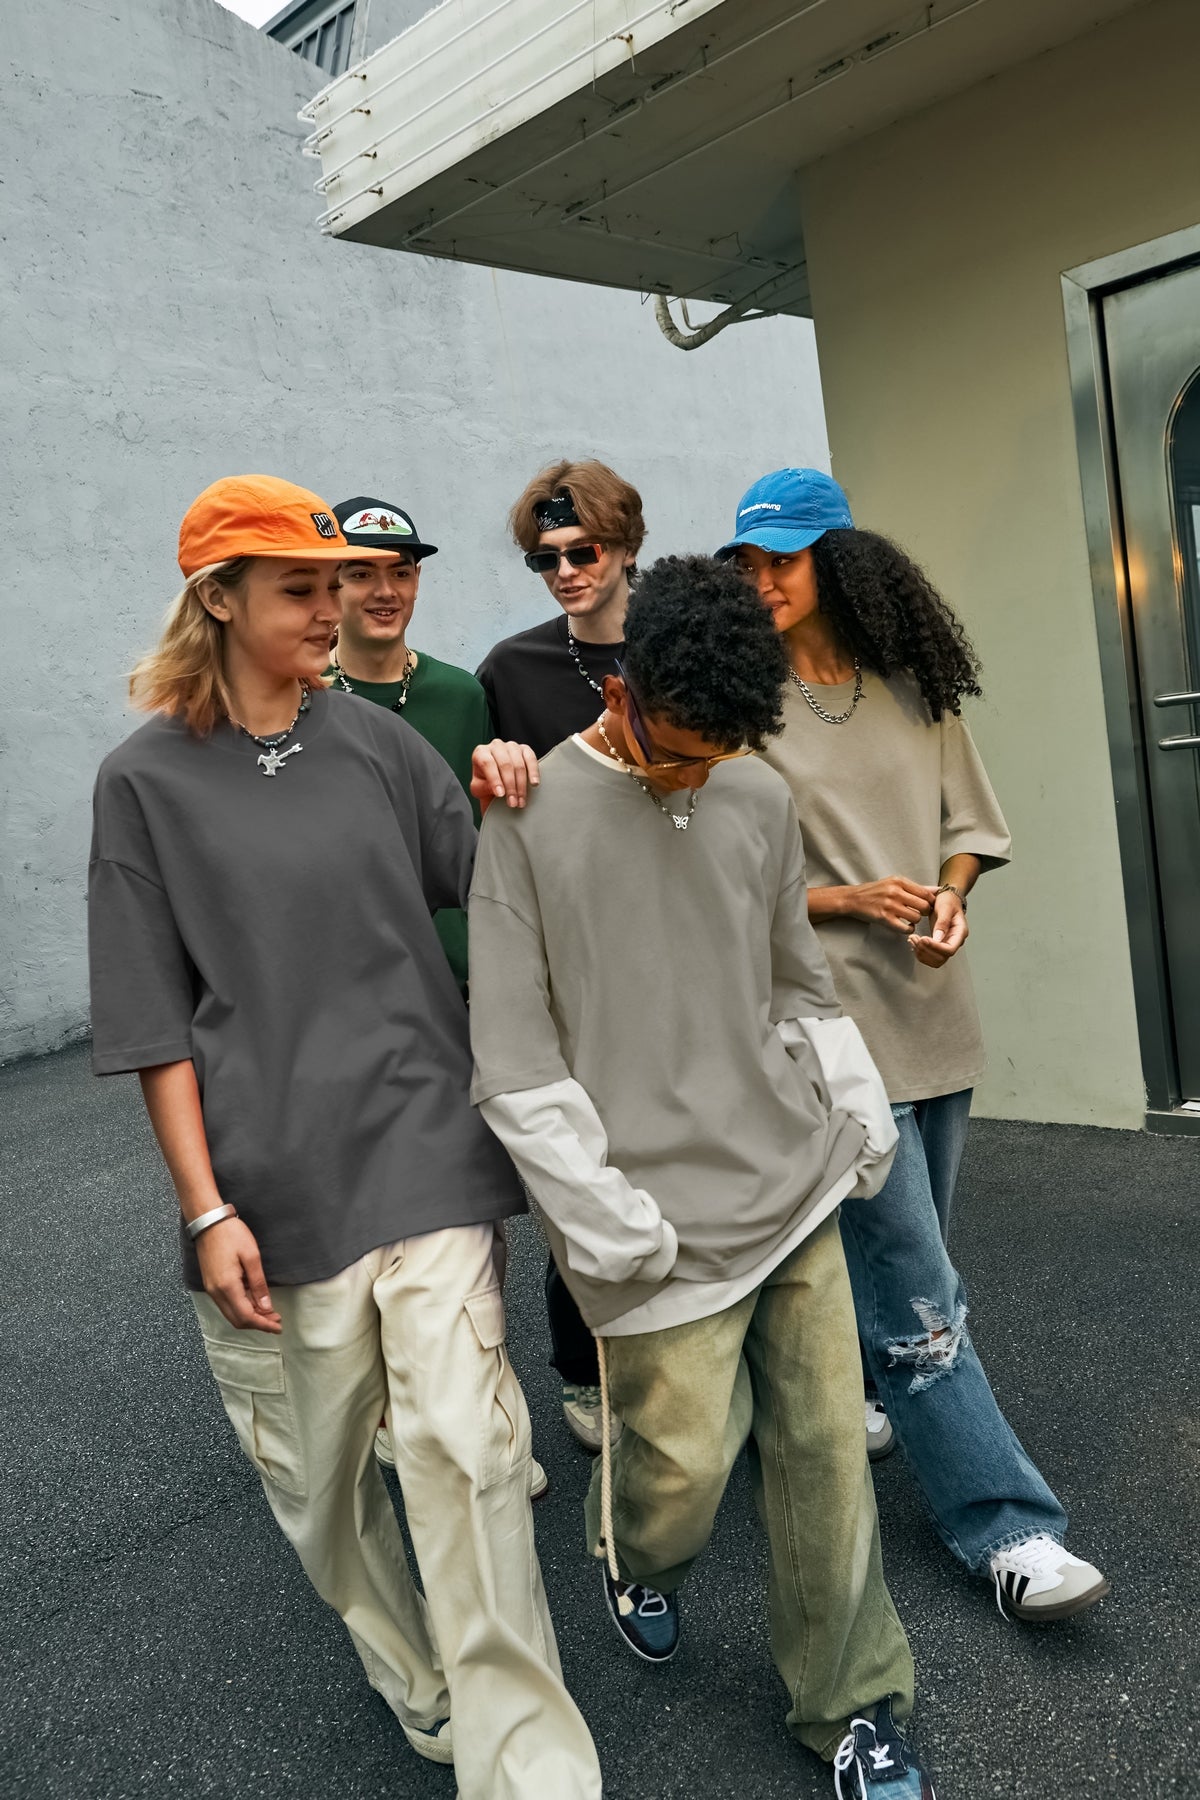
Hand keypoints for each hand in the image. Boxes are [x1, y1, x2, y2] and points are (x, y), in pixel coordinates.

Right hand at [196, 1217, 281, 1332]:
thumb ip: (258, 1284)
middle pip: (237, 1320)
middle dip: (258, 1324)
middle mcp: (216, 1293)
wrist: (208, 1222)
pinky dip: (241, 1309)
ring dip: (249, 1317)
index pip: (246, 1316)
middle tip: (276, 1321)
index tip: (278, 1327)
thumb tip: (266, 1307)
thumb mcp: (251, 1256)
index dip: (264, 1324)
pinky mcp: (210, 1284)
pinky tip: (254, 1302)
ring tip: (268, 1313)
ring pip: (231, 1314)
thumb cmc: (232, 1235)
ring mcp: (211, 1289)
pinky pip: (226, 1305)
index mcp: (227, 1286)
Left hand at [470, 740, 539, 816]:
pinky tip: (534, 783)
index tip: (501, 795)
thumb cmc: (485, 784)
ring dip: (521, 784)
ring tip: (521, 800)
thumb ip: (484, 787)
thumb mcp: (479, 789)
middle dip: (510, 786)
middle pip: (505, 764)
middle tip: (513, 802)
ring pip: (519, 764)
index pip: (488, 763)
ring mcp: (511, 746)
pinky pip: (531, 758)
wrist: (497, 783)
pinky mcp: (525, 749)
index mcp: (480, 752)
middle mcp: (496, 746)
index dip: (495, 780)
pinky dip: (533, 772)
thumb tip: (498, 789)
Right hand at [845, 876, 937, 930]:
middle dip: (924, 912)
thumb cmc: (876, 891)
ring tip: (909, 919)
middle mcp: (895, 892)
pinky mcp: (884, 918)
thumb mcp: (894, 883)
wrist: (853, 898)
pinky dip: (908, 929)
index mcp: (899, 881)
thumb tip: (937, 890)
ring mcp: (889, 905)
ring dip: (915, 921)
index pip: (926, 893)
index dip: (931, 902)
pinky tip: (905, 926)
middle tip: (919, 913)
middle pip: (923, 906)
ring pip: (916, 917)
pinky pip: (905, 928)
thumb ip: (915, 888)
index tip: (927, 905)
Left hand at [908, 888, 968, 967]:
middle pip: (941, 958)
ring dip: (921, 953)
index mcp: (960, 933)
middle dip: (925, 950)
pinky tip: (913, 943)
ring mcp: (946, 945)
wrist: (946, 899)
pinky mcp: (938, 945)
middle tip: (914, 938)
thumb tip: (938, 938)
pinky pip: (930, 957)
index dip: (935, 948)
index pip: (949, 949)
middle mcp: (954, 942)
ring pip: (935, 960)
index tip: (923, 939)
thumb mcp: (945, 908)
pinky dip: (919, 953)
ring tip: (912, 939)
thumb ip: (942, 922)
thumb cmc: (948, 901)